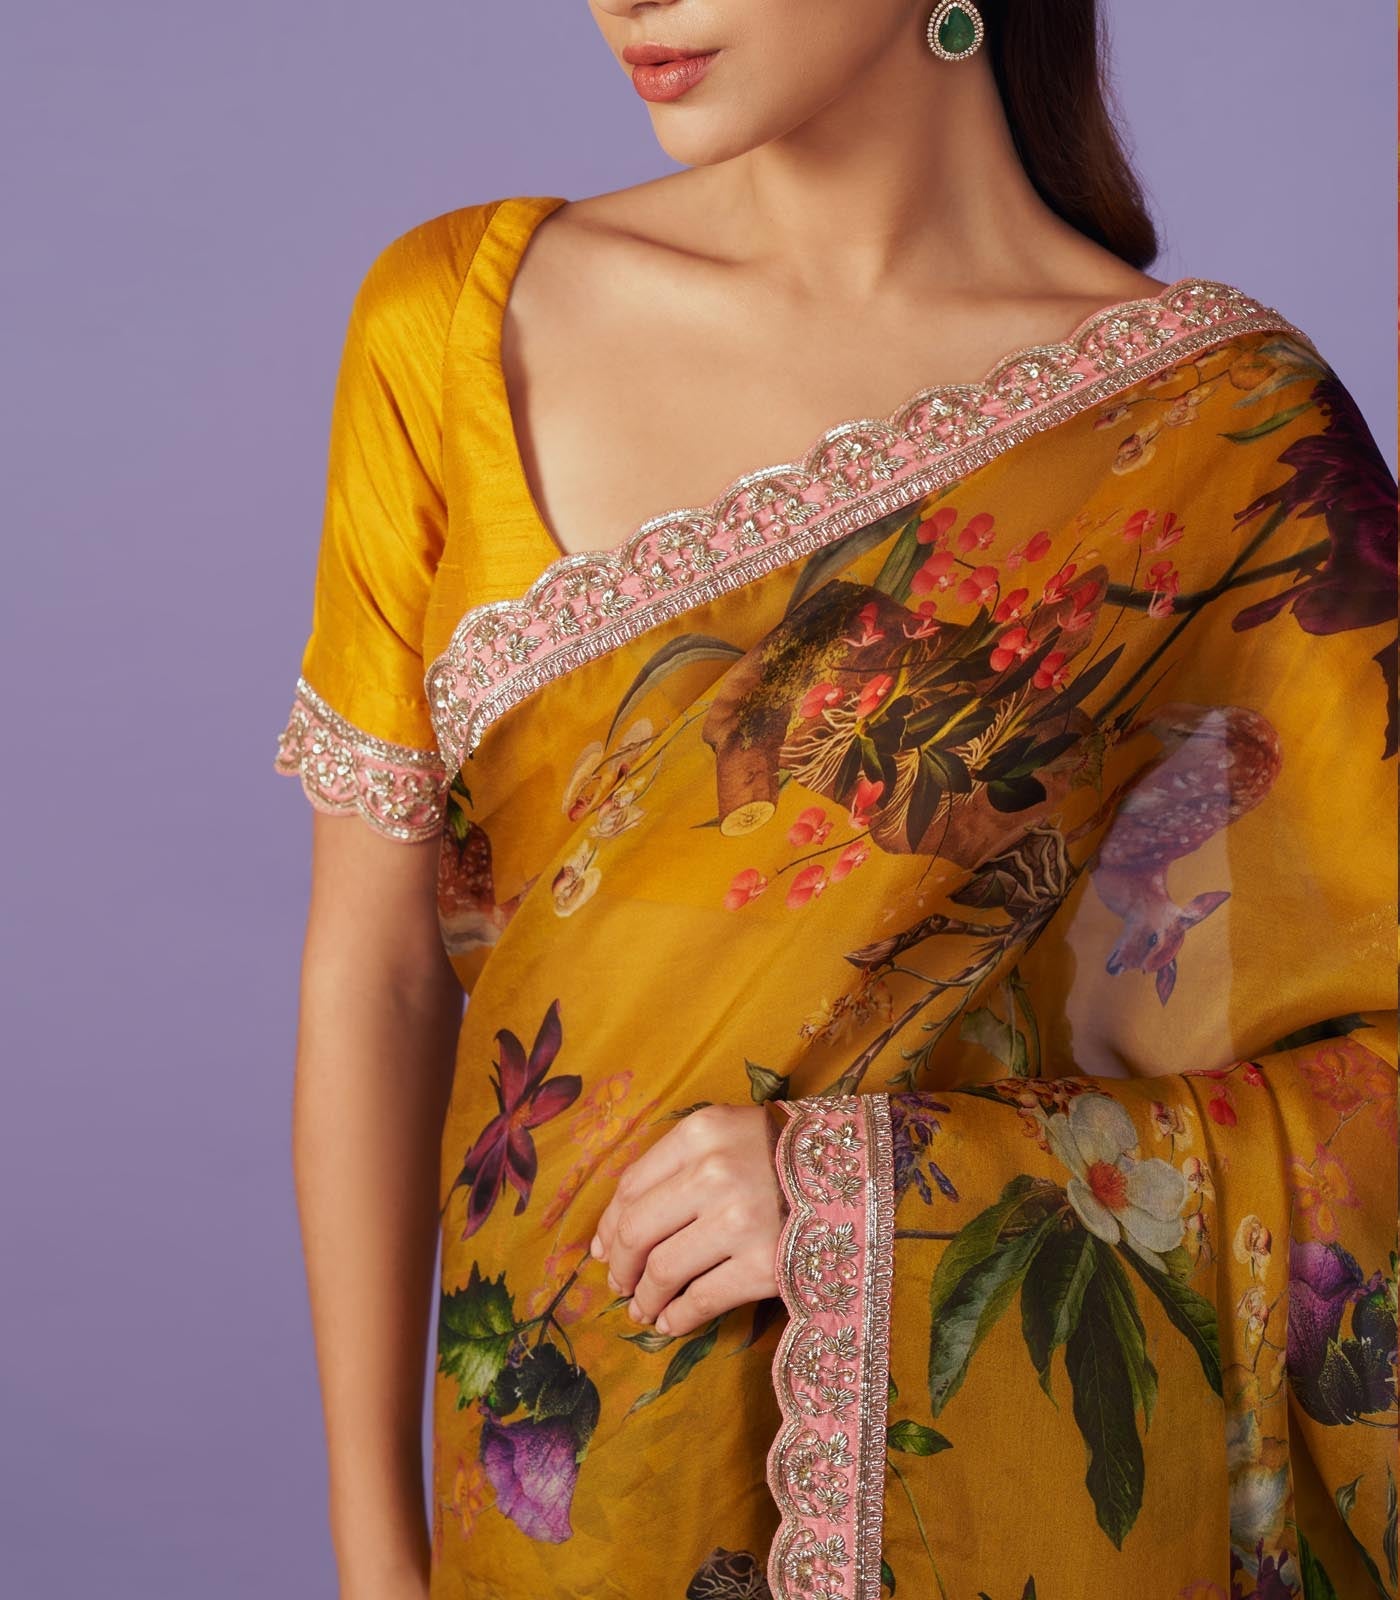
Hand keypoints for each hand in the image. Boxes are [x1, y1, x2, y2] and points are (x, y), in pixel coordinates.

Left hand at [590, 1103, 788, 1336]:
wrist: (862, 1173)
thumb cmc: (784, 1153)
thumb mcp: (729, 1133)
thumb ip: (675, 1166)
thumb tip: (611, 1233)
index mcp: (700, 1133)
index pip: (631, 1186)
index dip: (608, 1225)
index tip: (602, 1250)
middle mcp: (714, 1172)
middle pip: (637, 1231)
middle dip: (620, 1267)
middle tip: (618, 1285)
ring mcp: (739, 1221)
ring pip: (663, 1270)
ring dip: (645, 1297)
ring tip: (643, 1309)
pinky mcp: (763, 1266)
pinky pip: (701, 1299)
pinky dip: (677, 1317)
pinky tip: (671, 1323)